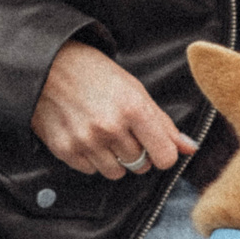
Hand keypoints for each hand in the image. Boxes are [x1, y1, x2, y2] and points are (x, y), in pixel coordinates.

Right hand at [32, 41, 196, 179]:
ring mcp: (86, 141)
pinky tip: (85, 136)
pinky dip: (91, 158)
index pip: (165, 157)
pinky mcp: (65, 149)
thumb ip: (163, 123)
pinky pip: (90, 170)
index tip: (155, 145)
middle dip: (136, 152)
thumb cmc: (96, 73)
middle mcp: (110, 127)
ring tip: (103, 134)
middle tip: (122, 130)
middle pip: (140, 165)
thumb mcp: (135, 90)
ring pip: (116, 173)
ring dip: (114, 159)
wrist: (49, 65)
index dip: (163, 153)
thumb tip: (190, 148)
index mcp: (134, 108)